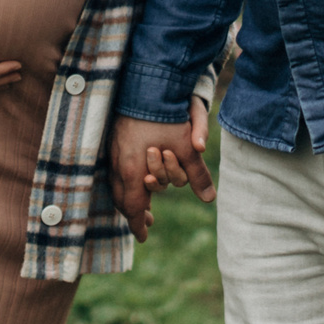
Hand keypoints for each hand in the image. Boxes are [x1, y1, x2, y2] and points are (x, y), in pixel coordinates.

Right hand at [111, 101, 214, 240]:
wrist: (145, 86)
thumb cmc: (165, 118)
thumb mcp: (186, 148)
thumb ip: (197, 175)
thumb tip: (210, 198)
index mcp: (133, 172)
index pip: (134, 208)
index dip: (138, 225)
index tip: (143, 237)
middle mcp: (118, 165)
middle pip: (121, 199)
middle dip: (134, 212)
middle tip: (146, 221)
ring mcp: (112, 152)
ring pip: (116, 184)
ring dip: (129, 196)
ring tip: (142, 200)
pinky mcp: (112, 140)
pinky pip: (114, 169)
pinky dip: (124, 180)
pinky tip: (134, 175)